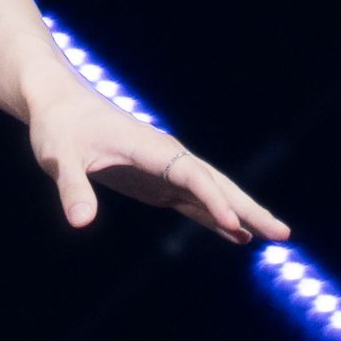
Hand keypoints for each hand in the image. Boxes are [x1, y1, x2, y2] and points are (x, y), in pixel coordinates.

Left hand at [24, 70, 290, 245]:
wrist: (56, 103)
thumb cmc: (57, 126)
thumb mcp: (58, 157)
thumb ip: (71, 188)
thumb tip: (80, 223)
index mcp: (149, 146)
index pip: (190, 175)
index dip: (213, 200)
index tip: (234, 225)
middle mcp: (164, 157)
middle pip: (215, 182)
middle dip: (248, 207)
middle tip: (283, 234)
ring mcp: (162, 169)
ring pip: (210, 192)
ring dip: (240, 214)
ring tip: (273, 237)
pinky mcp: (154, 181)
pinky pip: (192, 201)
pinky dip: (214, 218)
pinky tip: (235, 236)